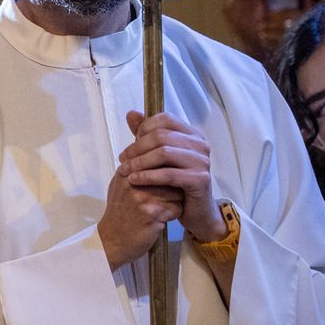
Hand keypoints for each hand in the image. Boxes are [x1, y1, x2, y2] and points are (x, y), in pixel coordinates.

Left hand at [116, 111, 226, 240]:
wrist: (194, 211)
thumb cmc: (174, 183)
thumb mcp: (158, 157)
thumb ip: (146, 135)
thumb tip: (131, 113)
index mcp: (191, 135)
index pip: (164, 119)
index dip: (143, 129)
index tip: (128, 147)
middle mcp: (200, 145)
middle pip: (161, 136)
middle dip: (136, 148)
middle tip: (122, 160)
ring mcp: (202, 161)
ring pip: (164, 153)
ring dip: (139, 162)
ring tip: (124, 171)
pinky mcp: (200, 179)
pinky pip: (168, 174)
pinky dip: (147, 176)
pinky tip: (134, 180)